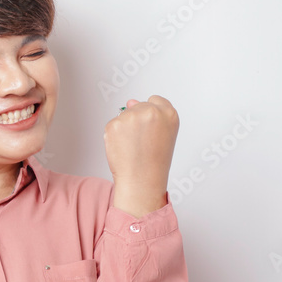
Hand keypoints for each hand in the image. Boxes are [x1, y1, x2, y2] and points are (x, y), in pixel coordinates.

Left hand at [103, 95, 178, 216]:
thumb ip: (152, 115)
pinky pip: (113, 125)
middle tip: (142, 142)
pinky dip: (115, 135)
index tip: (151, 129)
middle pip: (138, 106)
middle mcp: (151, 112)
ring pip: (124, 116)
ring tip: (133, 147)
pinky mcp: (115, 124)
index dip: (151, 116)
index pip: (156, 100)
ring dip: (125, 128)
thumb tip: (130, 102)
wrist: (141, 181)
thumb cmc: (154, 163)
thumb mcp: (164, 135)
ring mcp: (131, 117)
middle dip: (137, 122)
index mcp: (169, 114)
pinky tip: (124, 148)